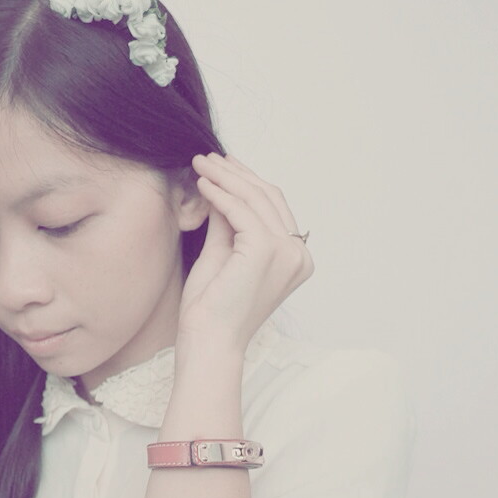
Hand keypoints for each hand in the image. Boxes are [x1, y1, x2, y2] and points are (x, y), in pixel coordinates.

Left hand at [177, 152, 313, 357]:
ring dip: (225, 177)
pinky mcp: (266, 251)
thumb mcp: (222, 253)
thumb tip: (221, 188)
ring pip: (255, 199)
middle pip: (268, 198)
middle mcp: (299, 255)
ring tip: (199, 164)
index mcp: (296, 259)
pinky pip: (241, 210)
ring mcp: (287, 253)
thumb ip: (227, 222)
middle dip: (236, 173)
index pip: (274, 207)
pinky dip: (220, 193)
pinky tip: (201, 183)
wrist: (208, 341)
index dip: (247, 181)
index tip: (221, 165)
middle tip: (207, 157)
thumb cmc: (212, 309)